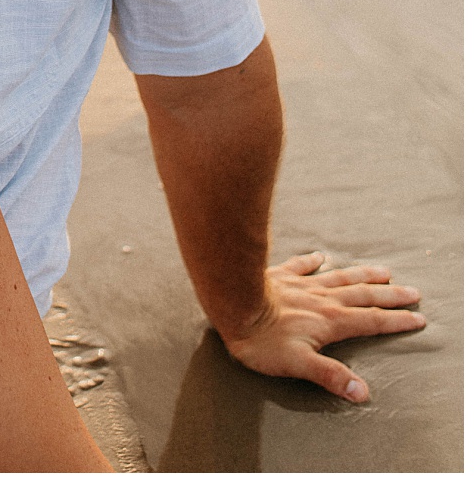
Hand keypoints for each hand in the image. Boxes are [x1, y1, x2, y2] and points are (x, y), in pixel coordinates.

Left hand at [220, 252, 425, 401]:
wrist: (231, 303)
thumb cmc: (262, 339)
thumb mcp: (299, 365)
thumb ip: (331, 376)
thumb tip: (362, 392)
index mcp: (330, 321)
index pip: (371, 321)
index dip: (396, 321)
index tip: (418, 318)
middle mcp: (321, 300)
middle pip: (363, 296)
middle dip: (390, 296)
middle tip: (413, 292)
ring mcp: (302, 285)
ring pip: (340, 278)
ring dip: (364, 275)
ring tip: (384, 271)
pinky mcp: (280, 275)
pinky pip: (302, 265)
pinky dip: (314, 261)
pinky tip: (321, 256)